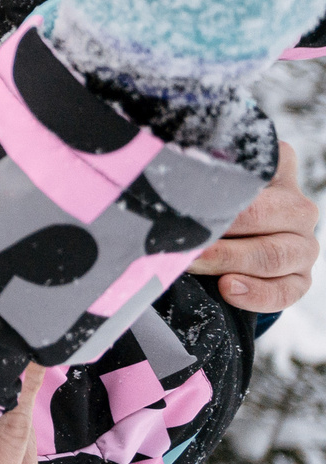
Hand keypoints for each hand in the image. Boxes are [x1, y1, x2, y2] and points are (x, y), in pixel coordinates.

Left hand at [191, 140, 316, 313]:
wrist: (226, 245)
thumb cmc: (209, 206)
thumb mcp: (207, 184)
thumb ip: (196, 175)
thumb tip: (161, 181)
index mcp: (278, 170)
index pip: (255, 172)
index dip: (219, 185)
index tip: (184, 194)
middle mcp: (297, 206)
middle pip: (260, 215)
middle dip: (215, 228)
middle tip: (181, 235)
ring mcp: (304, 244)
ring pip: (272, 255)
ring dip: (227, 260)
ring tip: (193, 262)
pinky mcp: (301, 278)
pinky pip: (283, 291)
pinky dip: (254, 293)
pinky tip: (227, 288)